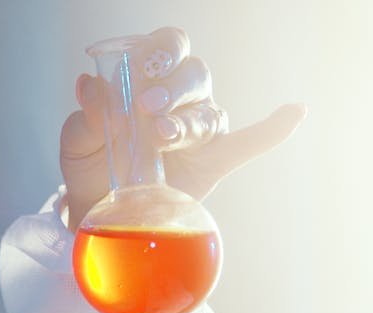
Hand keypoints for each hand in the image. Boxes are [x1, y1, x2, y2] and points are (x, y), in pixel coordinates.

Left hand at [59, 27, 305, 230]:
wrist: (98, 208)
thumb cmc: (91, 162)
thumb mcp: (78, 141)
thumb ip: (88, 116)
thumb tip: (89, 86)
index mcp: (151, 76)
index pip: (168, 45)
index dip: (159, 51)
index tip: (136, 73)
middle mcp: (183, 96)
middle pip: (195, 74)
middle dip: (173, 87)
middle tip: (147, 106)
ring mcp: (201, 129)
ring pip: (208, 113)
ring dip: (187, 122)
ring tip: (161, 135)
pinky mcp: (212, 162)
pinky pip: (248, 143)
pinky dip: (272, 130)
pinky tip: (295, 112)